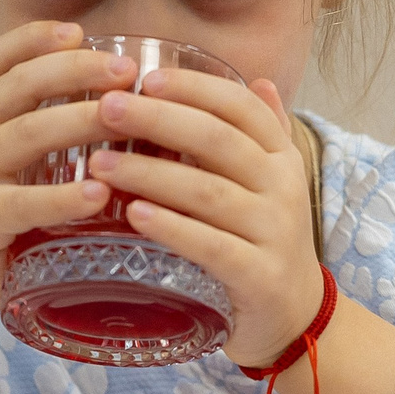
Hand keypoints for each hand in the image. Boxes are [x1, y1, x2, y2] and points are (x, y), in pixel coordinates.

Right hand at [0, 21, 137, 317]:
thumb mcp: (9, 163)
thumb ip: (45, 133)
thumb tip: (122, 108)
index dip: (33, 38)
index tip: (77, 30)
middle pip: (19, 85)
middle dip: (74, 69)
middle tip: (125, 71)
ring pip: (26, 133)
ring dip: (79, 119)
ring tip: (123, 115)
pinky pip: (24, 203)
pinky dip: (63, 196)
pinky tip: (99, 193)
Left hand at [85, 70, 324, 370]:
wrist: (294, 316)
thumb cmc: (264, 241)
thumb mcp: (271, 183)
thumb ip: (264, 134)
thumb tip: (258, 80)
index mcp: (280, 157)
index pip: (239, 107)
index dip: (193, 88)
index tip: (145, 77)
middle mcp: (282, 187)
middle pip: (217, 140)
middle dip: (158, 119)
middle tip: (107, 109)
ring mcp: (274, 232)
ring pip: (207, 191)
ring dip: (149, 174)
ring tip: (100, 163)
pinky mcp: (259, 275)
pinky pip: (210, 245)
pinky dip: (171, 228)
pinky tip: (133, 215)